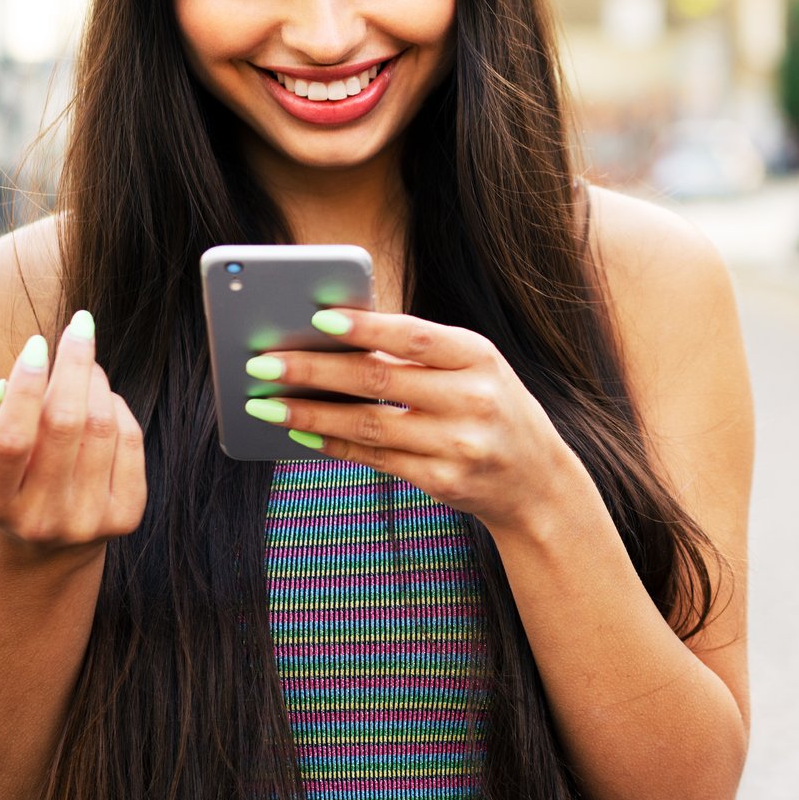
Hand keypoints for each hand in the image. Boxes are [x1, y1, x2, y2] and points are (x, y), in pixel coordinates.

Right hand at [0, 309, 146, 563]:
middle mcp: (41, 517)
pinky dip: (117, 408)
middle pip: (65, 424)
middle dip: (73, 365)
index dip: (25, 386)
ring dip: (96, 382)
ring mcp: (87, 520)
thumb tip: (1, 389)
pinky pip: (129, 441)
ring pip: (101, 426)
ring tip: (85, 362)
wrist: (45, 544)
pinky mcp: (126, 516)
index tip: (36, 344)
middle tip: (79, 327)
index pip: (11, 438)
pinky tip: (101, 399)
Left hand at [240, 308, 578, 535]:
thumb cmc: (491, 407)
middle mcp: (473, 399)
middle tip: (261, 363)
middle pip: (380, 381)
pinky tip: (300, 433)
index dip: (365, 328)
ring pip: (369, 425)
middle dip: (314, 371)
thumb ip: (417, 355)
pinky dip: (333, 444)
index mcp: (479, 356)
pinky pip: (376, 459)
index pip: (414, 337)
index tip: (316, 318)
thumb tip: (333, 340)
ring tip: (265, 403)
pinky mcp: (443, 481)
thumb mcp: (471, 369)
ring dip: (310, 413)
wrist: (537, 480)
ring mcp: (459, 445)